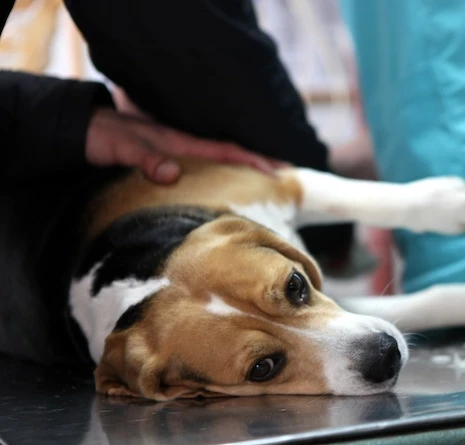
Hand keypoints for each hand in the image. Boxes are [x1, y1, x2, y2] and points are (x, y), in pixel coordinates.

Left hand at [86, 108, 283, 183]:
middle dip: (259, 167)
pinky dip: (222, 182)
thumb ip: (146, 157)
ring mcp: (178, 158)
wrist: (80, 131)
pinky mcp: (168, 167)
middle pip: (230, 157)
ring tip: (267, 192)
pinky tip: (227, 197)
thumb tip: (173, 173)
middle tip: (287, 182)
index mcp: (180, 143)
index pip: (226, 150)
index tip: (281, 171)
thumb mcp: (120, 146)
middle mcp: (184, 150)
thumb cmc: (101, 137)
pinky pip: (203, 175)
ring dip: (243, 176)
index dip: (255, 160)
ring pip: (219, 167)